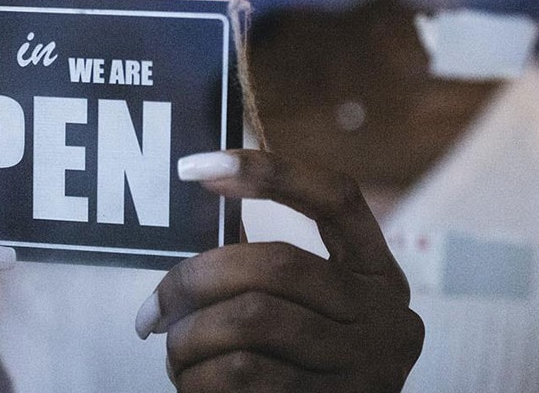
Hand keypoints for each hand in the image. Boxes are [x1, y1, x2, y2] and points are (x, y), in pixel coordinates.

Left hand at [136, 150, 422, 391]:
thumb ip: (271, 271)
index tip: (195, 167)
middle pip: (276, 263)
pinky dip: (198, 377)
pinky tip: (192, 381)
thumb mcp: (316, 313)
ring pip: (250, 321)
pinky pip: (241, 375)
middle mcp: (384, 318)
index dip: (270, 171)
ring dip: (190, 337)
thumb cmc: (306, 370)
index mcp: (378, 275)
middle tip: (154, 309)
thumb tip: (197, 214)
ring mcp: (364, 369)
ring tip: (174, 350)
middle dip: (195, 279)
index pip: (336, 197)